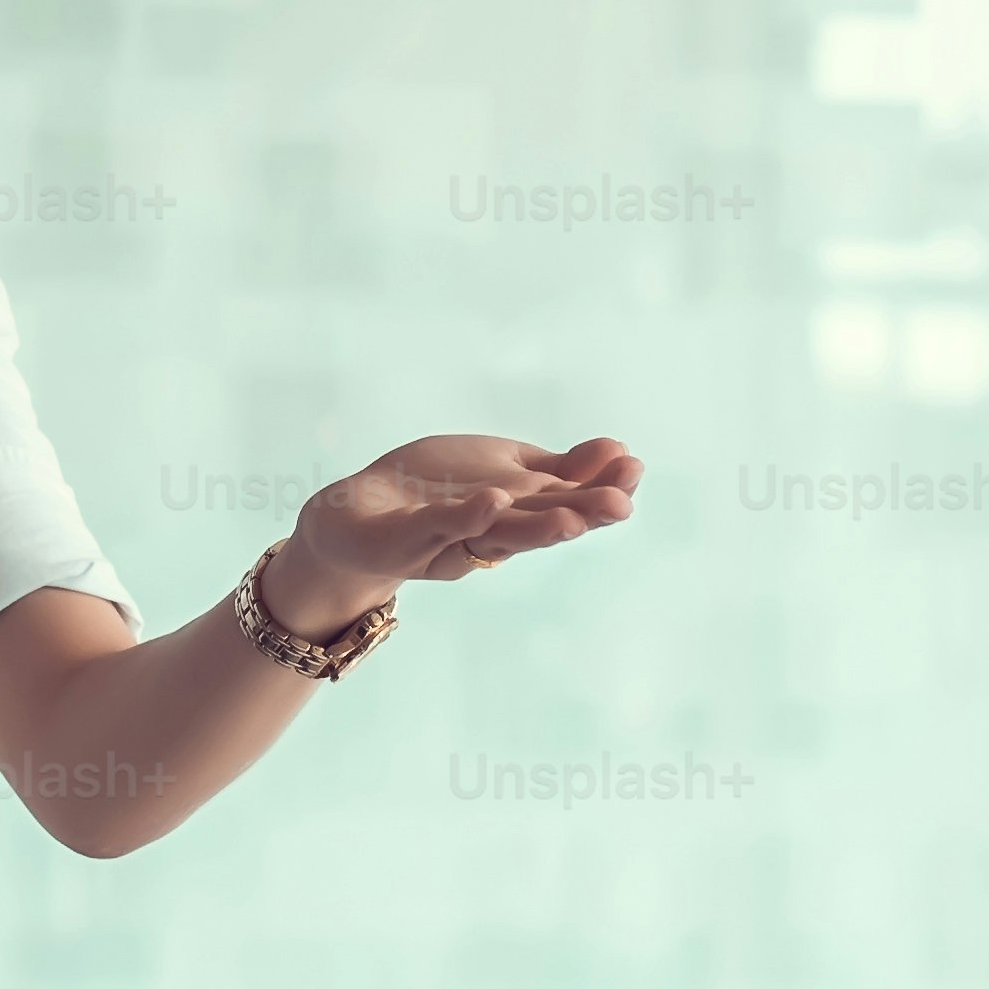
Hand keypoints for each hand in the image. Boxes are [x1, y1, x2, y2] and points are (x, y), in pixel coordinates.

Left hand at [277, 435, 639, 628]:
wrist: (352, 519)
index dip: (599, 487)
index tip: (635, 465)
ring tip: (572, 517)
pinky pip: (438, 527)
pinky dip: (466, 516)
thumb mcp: (504, 472)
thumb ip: (557, 468)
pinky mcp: (405, 539)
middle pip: (540, 524)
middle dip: (582, 515)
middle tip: (624, 504)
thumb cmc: (434, 493)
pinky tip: (493, 500)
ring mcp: (448, 539)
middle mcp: (490, 534)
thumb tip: (620, 449)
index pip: (565, 500)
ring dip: (536, 528)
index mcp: (517, 514)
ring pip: (498, 535)